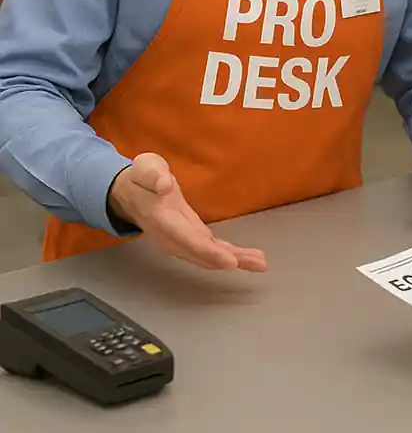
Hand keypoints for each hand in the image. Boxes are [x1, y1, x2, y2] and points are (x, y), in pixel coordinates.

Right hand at [108, 153, 266, 271]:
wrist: (129, 193)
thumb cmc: (141, 177)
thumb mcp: (144, 168)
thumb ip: (153, 175)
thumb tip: (164, 185)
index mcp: (162, 218)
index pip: (186, 238)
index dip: (207, 251)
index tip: (229, 262)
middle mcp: (172, 235)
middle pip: (201, 253)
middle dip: (228, 260)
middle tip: (258, 264)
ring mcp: (180, 239)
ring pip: (206, 255)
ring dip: (233, 260)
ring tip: (259, 263)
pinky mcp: (189, 237)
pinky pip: (209, 249)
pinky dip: (227, 255)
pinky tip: (245, 259)